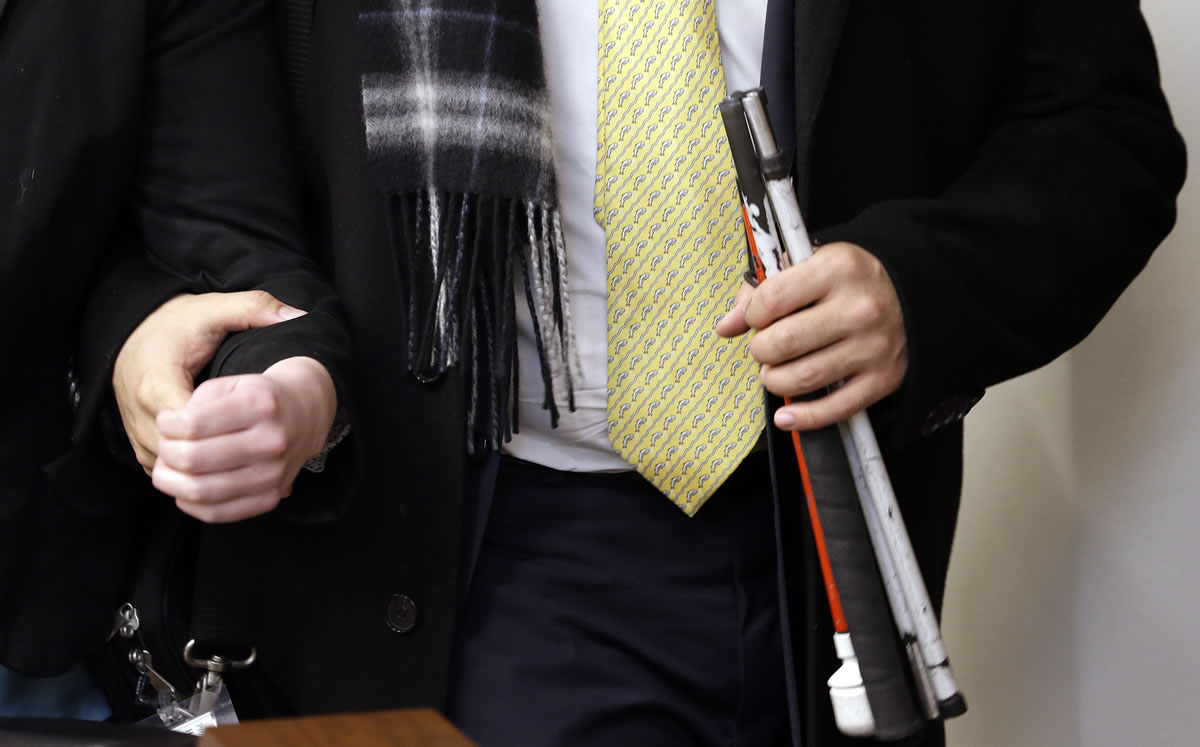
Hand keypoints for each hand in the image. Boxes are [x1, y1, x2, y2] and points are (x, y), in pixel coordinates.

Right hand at [113, 291, 305, 472]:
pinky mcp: (139, 443)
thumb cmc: (177, 324)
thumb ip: (254, 310)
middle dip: (221, 455)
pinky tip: (222, 460)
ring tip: (245, 454)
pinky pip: (165, 469)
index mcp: (159, 382)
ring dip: (208, 467)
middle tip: (257, 445)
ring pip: (174, 467)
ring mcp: (136, 432)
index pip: (194, 428)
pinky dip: (192, 471)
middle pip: (183, 455)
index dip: (227, 431)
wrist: (134, 332)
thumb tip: (297, 314)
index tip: (255, 423)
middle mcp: (142, 413)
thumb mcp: (214, 310)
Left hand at [152, 356, 336, 522]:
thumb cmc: (258, 399)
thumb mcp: (229, 385)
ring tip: (167, 469)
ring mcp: (274, 474)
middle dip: (166, 453)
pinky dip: (189, 504)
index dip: (167, 425)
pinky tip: (185, 488)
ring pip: (201, 491)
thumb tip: (166, 439)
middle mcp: (271, 441)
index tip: (166, 422)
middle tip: (165, 446)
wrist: (306, 414)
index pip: (193, 424)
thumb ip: (195, 406)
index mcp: (259, 405)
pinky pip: (217, 513)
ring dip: (170, 482)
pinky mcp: (271, 498)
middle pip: (193, 459)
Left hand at [716, 242, 906, 430]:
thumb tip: (726, 327)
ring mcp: (873, 346)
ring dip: (775, 381)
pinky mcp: (883, 378)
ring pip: (802, 378)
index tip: (758, 319)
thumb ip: (762, 291)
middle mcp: (858, 308)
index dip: (752, 315)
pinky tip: (785, 415)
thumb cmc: (851, 280)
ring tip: (776, 372)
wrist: (914, 292)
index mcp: (837, 270)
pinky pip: (835, 408)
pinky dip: (803, 418)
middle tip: (765, 348)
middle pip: (782, 343)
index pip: (771, 300)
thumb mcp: (812, 265)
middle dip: (760, 351)